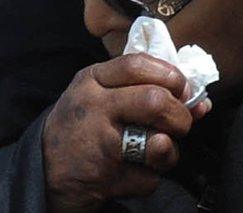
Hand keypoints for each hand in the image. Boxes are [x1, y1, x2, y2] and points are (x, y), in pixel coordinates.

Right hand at [43, 53, 210, 212]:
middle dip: (180, 116)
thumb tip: (201, 102)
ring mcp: (97, 143)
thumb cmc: (82, 128)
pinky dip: (149, 179)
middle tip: (179, 126)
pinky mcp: (103, 177)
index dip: (172, 76)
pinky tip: (131, 174)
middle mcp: (92, 107)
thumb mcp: (101, 96)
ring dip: (169, 152)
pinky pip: (149, 178)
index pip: (138, 63)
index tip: (183, 89)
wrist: (40, 173)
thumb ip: (144, 90)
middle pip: (155, 101)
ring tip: (158, 152)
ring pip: (159, 142)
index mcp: (92, 80)